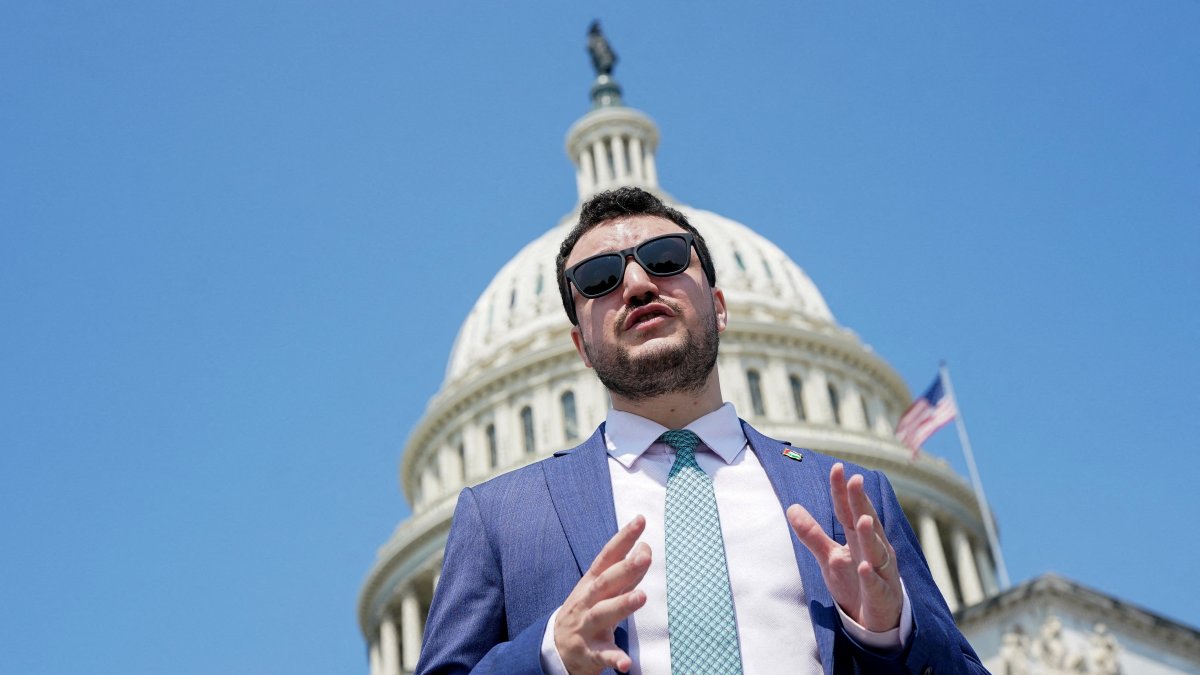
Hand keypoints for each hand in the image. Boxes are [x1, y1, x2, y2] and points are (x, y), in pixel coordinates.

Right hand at [554, 515, 651, 674]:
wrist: (554, 648)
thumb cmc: (585, 612)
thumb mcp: (599, 590)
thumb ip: (624, 573)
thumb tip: (645, 549)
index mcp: (591, 583)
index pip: (607, 556)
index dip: (623, 538)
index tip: (640, 521)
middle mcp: (586, 601)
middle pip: (605, 582)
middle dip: (625, 569)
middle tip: (645, 555)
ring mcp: (585, 627)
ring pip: (602, 614)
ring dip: (621, 605)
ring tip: (641, 597)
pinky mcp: (588, 653)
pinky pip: (602, 656)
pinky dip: (613, 658)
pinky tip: (626, 663)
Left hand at [787, 463, 902, 631]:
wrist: (876, 620)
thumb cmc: (855, 582)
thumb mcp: (830, 557)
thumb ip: (812, 534)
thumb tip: (791, 507)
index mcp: (860, 538)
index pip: (849, 511)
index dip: (843, 491)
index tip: (838, 468)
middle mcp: (874, 550)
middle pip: (867, 523)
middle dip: (861, 503)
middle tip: (855, 480)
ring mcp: (881, 572)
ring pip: (876, 551)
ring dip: (869, 535)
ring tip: (861, 519)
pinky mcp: (882, 596)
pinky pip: (876, 585)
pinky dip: (871, 577)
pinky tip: (864, 567)